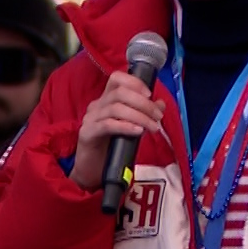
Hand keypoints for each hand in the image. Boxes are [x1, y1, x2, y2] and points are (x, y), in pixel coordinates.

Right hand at [69, 71, 163, 191]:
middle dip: (143, 103)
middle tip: (158, 116)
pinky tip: (138, 131)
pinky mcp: (87, 133)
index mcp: (106, 100)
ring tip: (152, 127)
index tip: (150, 94)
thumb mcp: (131, 127)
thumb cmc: (111, 147)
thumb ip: (144, 114)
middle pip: (120, 93)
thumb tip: (160, 104)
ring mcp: (90, 119)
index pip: (117, 78)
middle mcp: (96, 105)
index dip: (134, 82)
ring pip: (116, 108)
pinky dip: (125, 126)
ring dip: (139, 116)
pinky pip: (107, 125)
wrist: (91, 170)